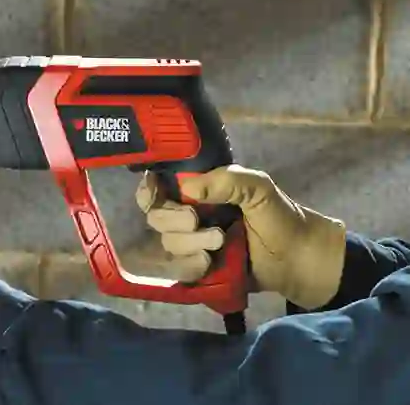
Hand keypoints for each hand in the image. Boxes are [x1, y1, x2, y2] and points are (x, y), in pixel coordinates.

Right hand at [135, 165, 347, 309]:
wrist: (303, 261)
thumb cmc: (282, 218)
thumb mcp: (259, 188)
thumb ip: (227, 180)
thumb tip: (186, 188)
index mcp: (199, 191)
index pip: (157, 187)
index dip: (149, 191)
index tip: (157, 194)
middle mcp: (189, 216)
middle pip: (156, 218)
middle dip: (175, 220)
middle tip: (200, 221)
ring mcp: (193, 246)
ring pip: (168, 244)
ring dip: (190, 245)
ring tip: (219, 244)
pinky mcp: (199, 272)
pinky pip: (179, 271)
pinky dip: (192, 267)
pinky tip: (210, 264)